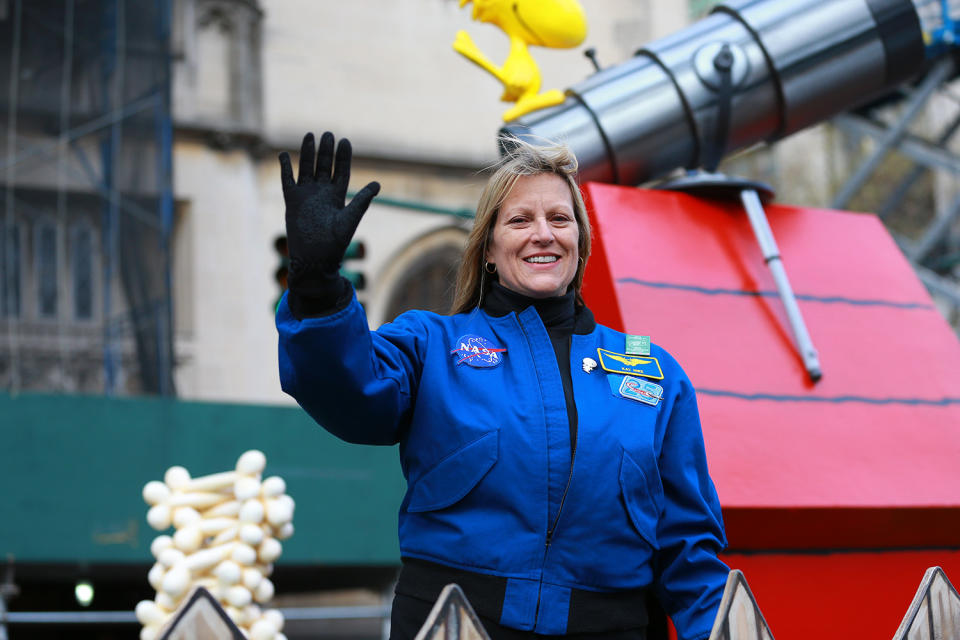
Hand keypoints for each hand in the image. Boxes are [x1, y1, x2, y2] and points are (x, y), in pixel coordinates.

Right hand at [278, 132, 379, 310]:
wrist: (314, 260)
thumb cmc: (334, 244)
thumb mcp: (350, 219)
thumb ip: (361, 201)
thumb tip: (378, 183)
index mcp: (337, 197)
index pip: (341, 172)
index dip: (343, 157)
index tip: (345, 141)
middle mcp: (321, 194)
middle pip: (324, 166)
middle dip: (326, 150)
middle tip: (329, 134)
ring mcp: (306, 197)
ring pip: (306, 169)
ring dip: (307, 153)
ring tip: (310, 135)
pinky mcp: (292, 202)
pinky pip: (288, 181)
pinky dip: (286, 168)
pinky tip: (285, 155)